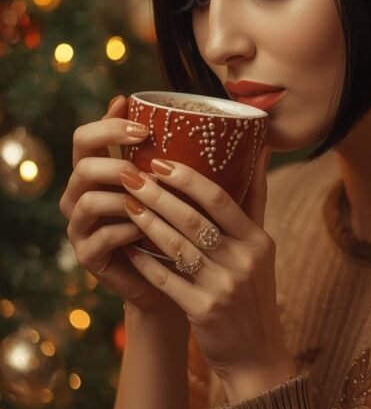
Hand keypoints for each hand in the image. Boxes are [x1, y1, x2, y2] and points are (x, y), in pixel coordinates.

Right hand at [59, 95, 189, 320]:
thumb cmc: (184, 230)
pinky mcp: (88, 255)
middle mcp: (83, 194)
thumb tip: (252, 133)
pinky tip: (146, 230)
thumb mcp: (189, 194)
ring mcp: (81, 225)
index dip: (109, 126)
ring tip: (151, 199)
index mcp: (101, 172)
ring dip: (122, 197)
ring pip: (89, 200)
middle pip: (81, 163)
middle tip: (146, 166)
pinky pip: (101, 237)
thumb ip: (202, 162)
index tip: (145, 127)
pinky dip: (126, 231)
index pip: (88, 137)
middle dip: (114, 160)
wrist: (175, 281)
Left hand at [121, 145, 296, 394]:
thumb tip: (259, 149)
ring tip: (126, 204)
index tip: (160, 161)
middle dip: (157, 195)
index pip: (221, 198)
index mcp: (259, 241)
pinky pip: (166, 279)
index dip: (187, 177)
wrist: (257, 355)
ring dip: (146, 223)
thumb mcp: (262, 249)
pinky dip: (146, 261)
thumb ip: (256, 201)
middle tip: (129, 175)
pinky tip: (129, 247)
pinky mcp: (204, 312)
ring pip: (176, 246)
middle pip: (193, 219)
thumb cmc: (253, 294)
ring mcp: (224, 287)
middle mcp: (244, 261)